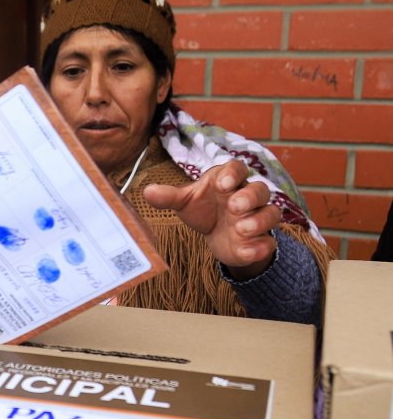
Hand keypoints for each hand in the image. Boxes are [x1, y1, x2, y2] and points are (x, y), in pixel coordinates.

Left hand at [142, 160, 281, 280]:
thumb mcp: (185, 202)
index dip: (233, 173)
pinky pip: (268, 242)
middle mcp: (248, 197)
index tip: (223, 184)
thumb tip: (147, 191)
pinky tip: (246, 251)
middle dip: (250, 197)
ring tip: (240, 229)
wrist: (216, 234)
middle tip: (234, 207)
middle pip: (260, 189)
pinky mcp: (261, 240)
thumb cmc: (203, 209)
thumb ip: (169, 196)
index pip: (237, 168)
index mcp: (229, 181)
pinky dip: (259, 247)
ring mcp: (257, 218)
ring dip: (259, 221)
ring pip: (272, 213)